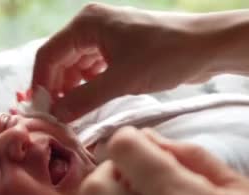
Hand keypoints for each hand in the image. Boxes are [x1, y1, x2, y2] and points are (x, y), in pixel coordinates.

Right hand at [32, 3, 216, 121]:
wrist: (207, 48)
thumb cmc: (166, 55)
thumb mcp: (121, 81)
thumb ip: (84, 99)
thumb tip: (56, 116)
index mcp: (87, 23)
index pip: (49, 54)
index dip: (41, 84)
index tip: (41, 111)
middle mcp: (92, 25)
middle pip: (60, 60)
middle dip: (57, 89)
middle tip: (56, 118)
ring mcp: (105, 36)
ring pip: (76, 67)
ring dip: (72, 90)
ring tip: (73, 115)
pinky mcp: (118, 48)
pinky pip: (93, 69)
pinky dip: (88, 86)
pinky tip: (90, 103)